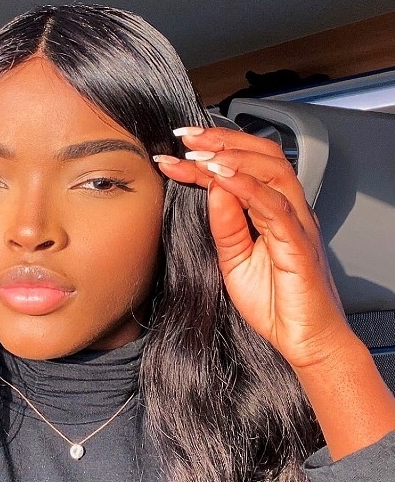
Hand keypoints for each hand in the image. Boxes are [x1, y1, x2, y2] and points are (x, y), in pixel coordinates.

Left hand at [154, 126, 349, 370]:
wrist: (306, 342)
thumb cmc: (276, 303)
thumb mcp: (234, 260)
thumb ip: (223, 225)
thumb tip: (210, 187)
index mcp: (274, 211)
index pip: (244, 168)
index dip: (209, 155)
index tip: (175, 149)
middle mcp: (289, 210)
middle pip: (263, 156)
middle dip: (222, 141)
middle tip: (186, 139)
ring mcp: (297, 224)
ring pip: (272, 172)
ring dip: (232, 157)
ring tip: (199, 155)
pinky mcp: (299, 245)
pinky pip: (274, 207)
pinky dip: (247, 187)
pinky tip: (222, 177)